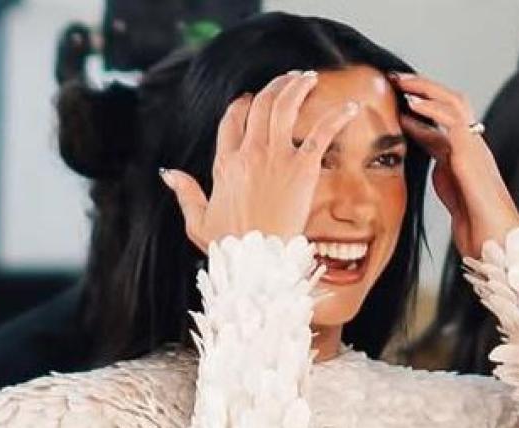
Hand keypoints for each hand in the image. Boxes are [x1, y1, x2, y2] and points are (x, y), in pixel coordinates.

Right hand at [162, 70, 360, 248]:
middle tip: (287, 79)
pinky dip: (338, 116)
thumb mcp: (197, 220)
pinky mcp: (303, 167)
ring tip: (307, 78)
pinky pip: (321, 132)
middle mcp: (249, 154)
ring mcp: (276, 158)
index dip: (240, 105)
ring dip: (297, 87)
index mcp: (224, 165)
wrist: (256, 258)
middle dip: (274, 86)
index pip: (230, 121)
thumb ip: (185, 192)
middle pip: (259, 106)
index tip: (249, 98)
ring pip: (285, 107)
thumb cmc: (228, 244)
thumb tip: (168, 173)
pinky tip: (350, 107)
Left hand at [394, 72, 518, 258]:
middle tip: (396, 78)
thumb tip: (419, 148)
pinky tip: (412, 103)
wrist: (492, 236)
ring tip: (401, 80)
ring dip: (426, 89)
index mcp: (462, 152)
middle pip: (450, 102)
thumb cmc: (473, 220)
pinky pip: (453, 122)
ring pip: (454, 103)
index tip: (395, 95)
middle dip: (423, 87)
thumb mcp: (446, 185)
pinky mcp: (471, 154)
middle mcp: (470, 144)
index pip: (441, 119)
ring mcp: (473, 146)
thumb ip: (436, 163)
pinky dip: (432, 109)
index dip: (419, 106)